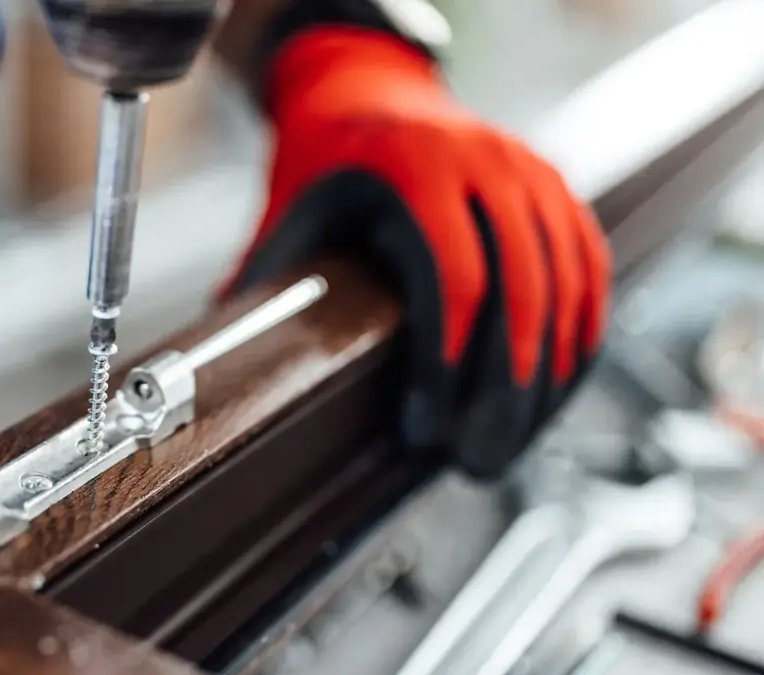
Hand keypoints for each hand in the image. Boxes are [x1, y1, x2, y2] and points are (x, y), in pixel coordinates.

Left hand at [227, 27, 611, 478]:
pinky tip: (560, 385)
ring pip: (565, 283)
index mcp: (417, 168)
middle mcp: (487, 162)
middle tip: (479, 457)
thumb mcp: (288, 205)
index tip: (429, 427)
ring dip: (548, 373)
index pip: (455, 278)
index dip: (448, 362)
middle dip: (504, 387)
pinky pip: (587, 265)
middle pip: (521, 289)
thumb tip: (214, 355)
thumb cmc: (324, 159)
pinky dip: (581, 329)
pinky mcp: (556, 189)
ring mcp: (532, 171)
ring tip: (514, 441)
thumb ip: (264, 275)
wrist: (371, 90)